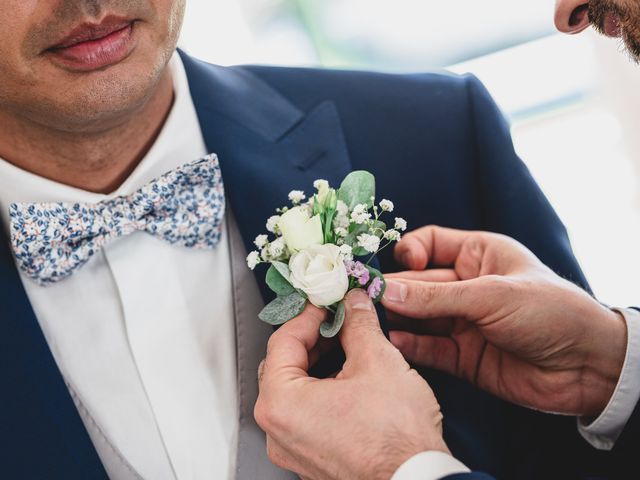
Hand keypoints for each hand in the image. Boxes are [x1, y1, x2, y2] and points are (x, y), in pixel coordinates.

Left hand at [254, 289, 449, 479]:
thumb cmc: (396, 441)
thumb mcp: (378, 362)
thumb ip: (359, 324)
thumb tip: (354, 305)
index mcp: (281, 404)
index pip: (283, 340)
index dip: (309, 314)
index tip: (327, 303)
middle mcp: (278, 432)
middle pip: (284, 365)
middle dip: (313, 338)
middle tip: (338, 320)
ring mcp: (294, 449)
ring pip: (296, 391)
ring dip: (319, 363)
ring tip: (348, 346)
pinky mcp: (312, 460)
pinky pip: (307, 415)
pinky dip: (323, 391)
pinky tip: (350, 380)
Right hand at [383, 226, 626, 417]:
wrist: (589, 367)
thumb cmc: (551, 311)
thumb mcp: (492, 294)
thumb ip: (437, 297)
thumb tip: (386, 293)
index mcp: (480, 255)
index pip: (430, 244)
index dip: (409, 252)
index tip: (398, 267)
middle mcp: (467, 287)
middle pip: (418, 283)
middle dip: (395, 290)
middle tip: (367, 298)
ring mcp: (464, 322)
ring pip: (419, 317)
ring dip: (397, 319)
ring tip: (372, 323)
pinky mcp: (464, 356)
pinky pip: (429, 348)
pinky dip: (411, 346)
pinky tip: (395, 344)